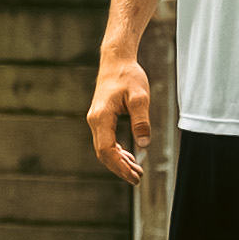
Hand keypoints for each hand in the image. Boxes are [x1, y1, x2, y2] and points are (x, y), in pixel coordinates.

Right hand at [86, 50, 148, 184]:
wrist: (116, 61)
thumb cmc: (128, 76)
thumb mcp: (140, 97)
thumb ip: (141, 121)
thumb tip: (144, 144)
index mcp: (101, 117)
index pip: (106, 150)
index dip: (119, 166)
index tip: (134, 176)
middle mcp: (94, 121)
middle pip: (103, 153)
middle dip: (119, 168)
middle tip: (137, 179)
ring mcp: (96, 120)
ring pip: (103, 148)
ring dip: (118, 161)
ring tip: (136, 171)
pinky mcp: (100, 118)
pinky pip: (105, 141)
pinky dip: (116, 152)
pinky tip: (129, 156)